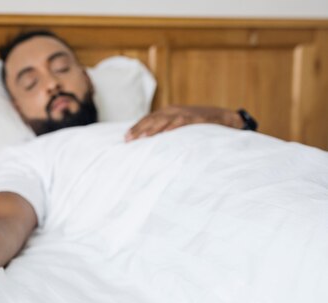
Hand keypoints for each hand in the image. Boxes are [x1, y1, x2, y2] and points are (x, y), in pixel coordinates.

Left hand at [125, 105, 242, 141]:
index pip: (149, 119)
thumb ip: (167, 131)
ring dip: (151, 129)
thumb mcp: (180, 126)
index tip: (125, 138)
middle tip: (127, 139)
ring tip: (140, 138)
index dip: (137, 127)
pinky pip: (182, 122)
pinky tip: (164, 134)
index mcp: (169, 112)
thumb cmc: (200, 125)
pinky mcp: (196, 118)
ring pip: (164, 120)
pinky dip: (172, 127)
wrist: (224, 117)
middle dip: (139, 129)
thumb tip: (152, 144)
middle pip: (152, 119)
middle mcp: (174, 110)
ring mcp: (184, 113)